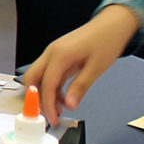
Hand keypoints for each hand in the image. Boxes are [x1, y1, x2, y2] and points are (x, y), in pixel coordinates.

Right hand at [21, 5, 139, 125]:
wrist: (111, 25)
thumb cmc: (106, 42)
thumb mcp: (96, 68)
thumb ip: (80, 87)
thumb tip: (69, 105)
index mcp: (60, 55)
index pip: (45, 84)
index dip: (47, 104)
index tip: (53, 119)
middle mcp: (51, 52)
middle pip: (31, 78)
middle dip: (36, 98)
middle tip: (50, 113)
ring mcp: (53, 53)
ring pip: (38, 76)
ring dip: (45, 93)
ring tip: (61, 107)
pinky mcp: (57, 55)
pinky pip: (48, 73)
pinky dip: (51, 86)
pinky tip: (63, 96)